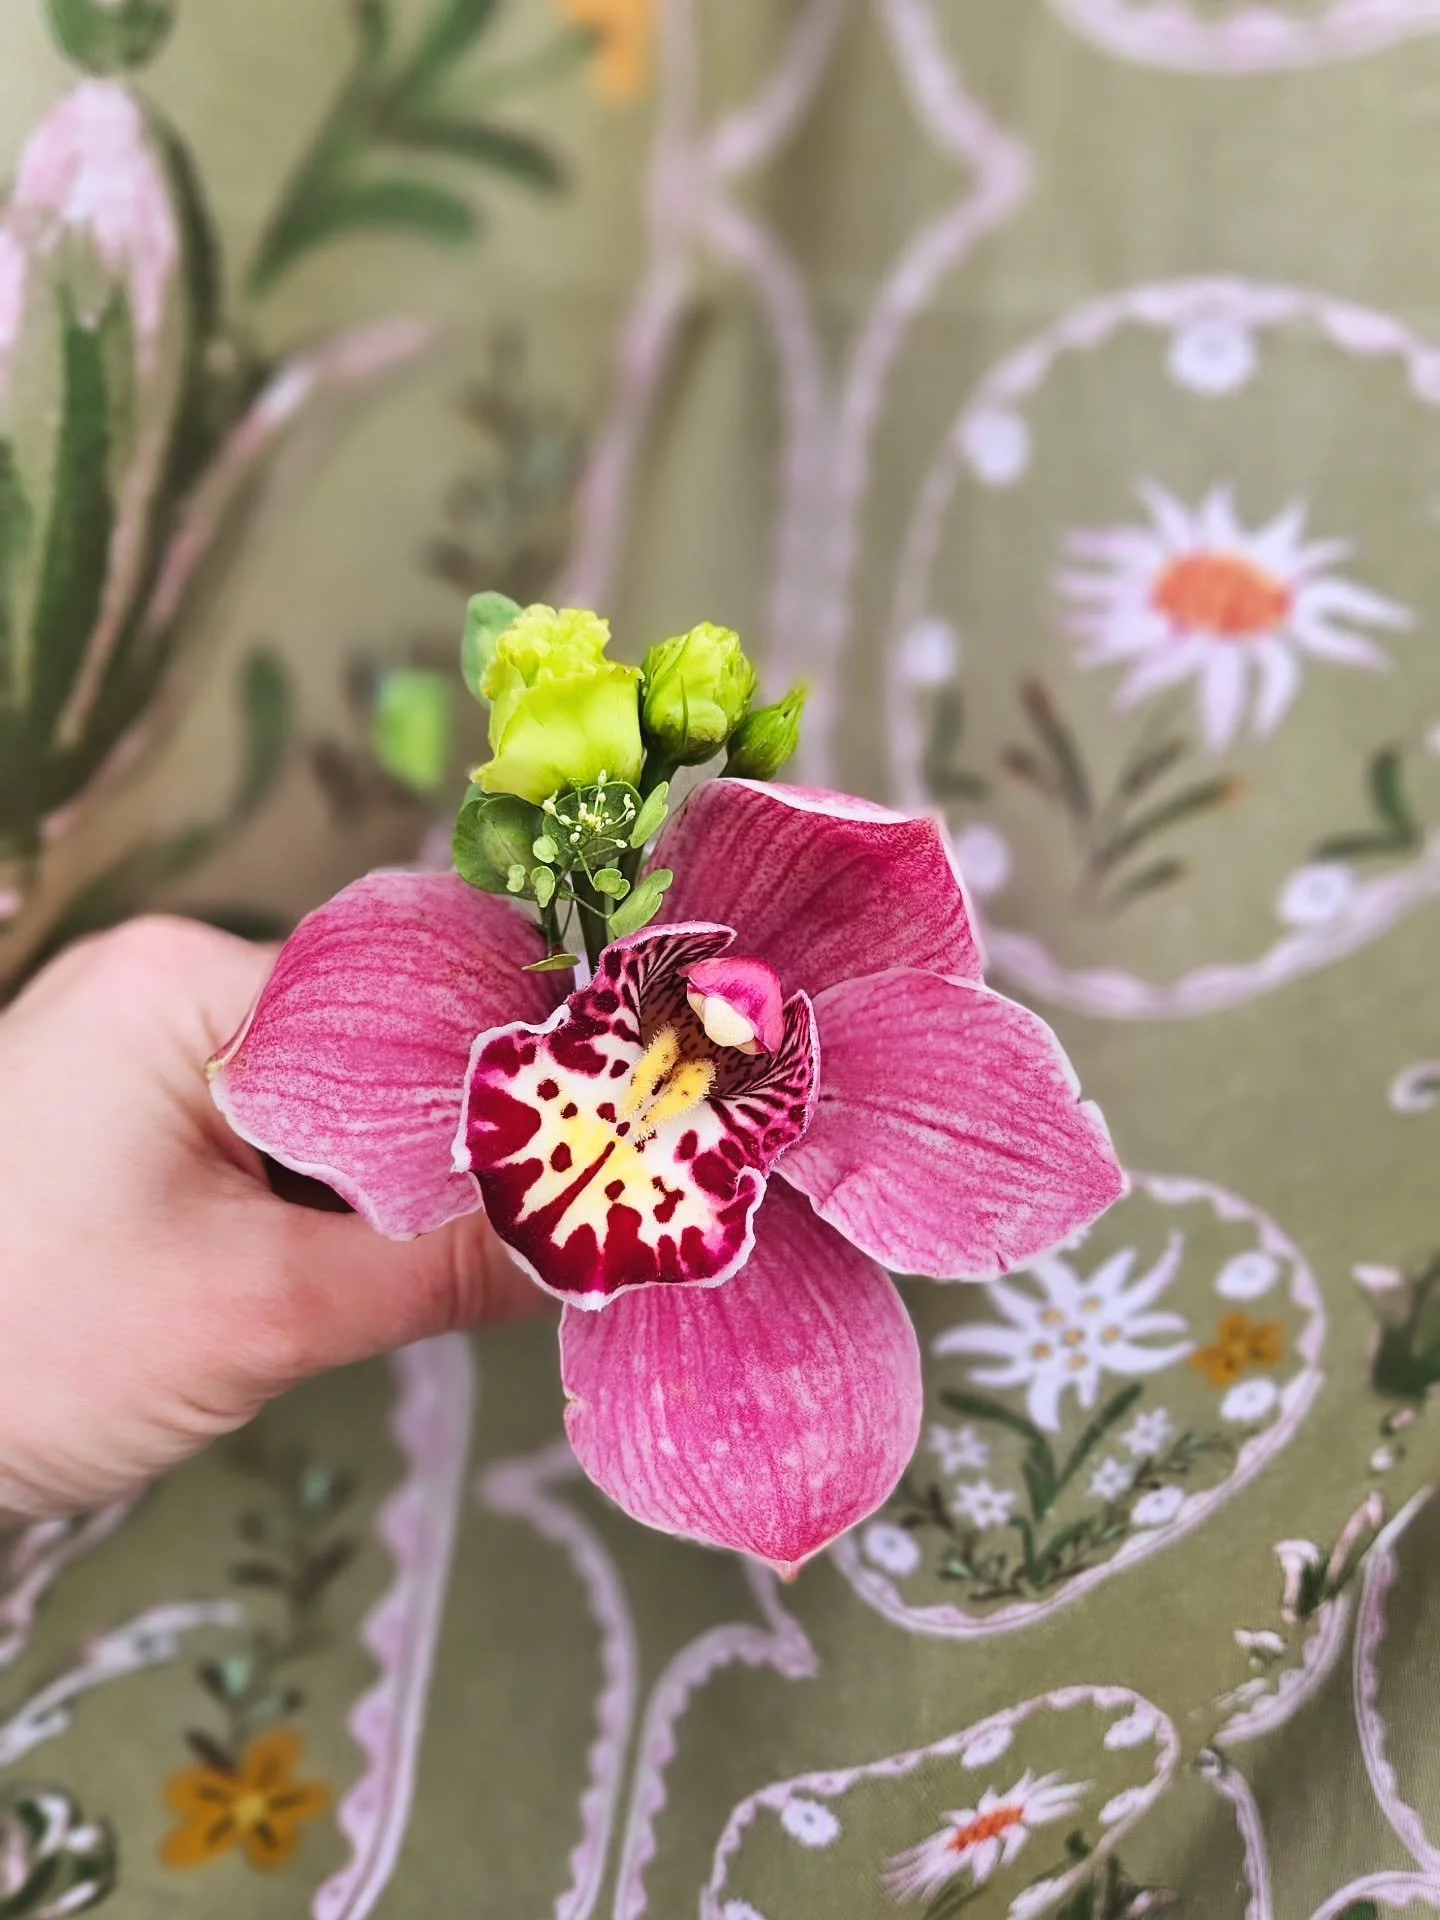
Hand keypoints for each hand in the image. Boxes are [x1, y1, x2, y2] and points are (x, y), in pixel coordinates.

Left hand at [0, 915, 537, 1520]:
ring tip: (488, 1252)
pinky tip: (386, 1264)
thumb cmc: (21, 1347)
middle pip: (376, 1053)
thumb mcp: (256, 1314)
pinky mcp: (128, 1124)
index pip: (408, 1002)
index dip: (509, 1086)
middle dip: (458, 1148)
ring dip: (394, 1187)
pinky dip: (333, 1204)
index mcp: (188, 981)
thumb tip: (596, 1250)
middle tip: (561, 1224)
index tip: (605, 1156)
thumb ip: (440, 1271)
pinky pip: (274, 1143)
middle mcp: (166, 988)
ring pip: (332, 1108)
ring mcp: (141, 1055)